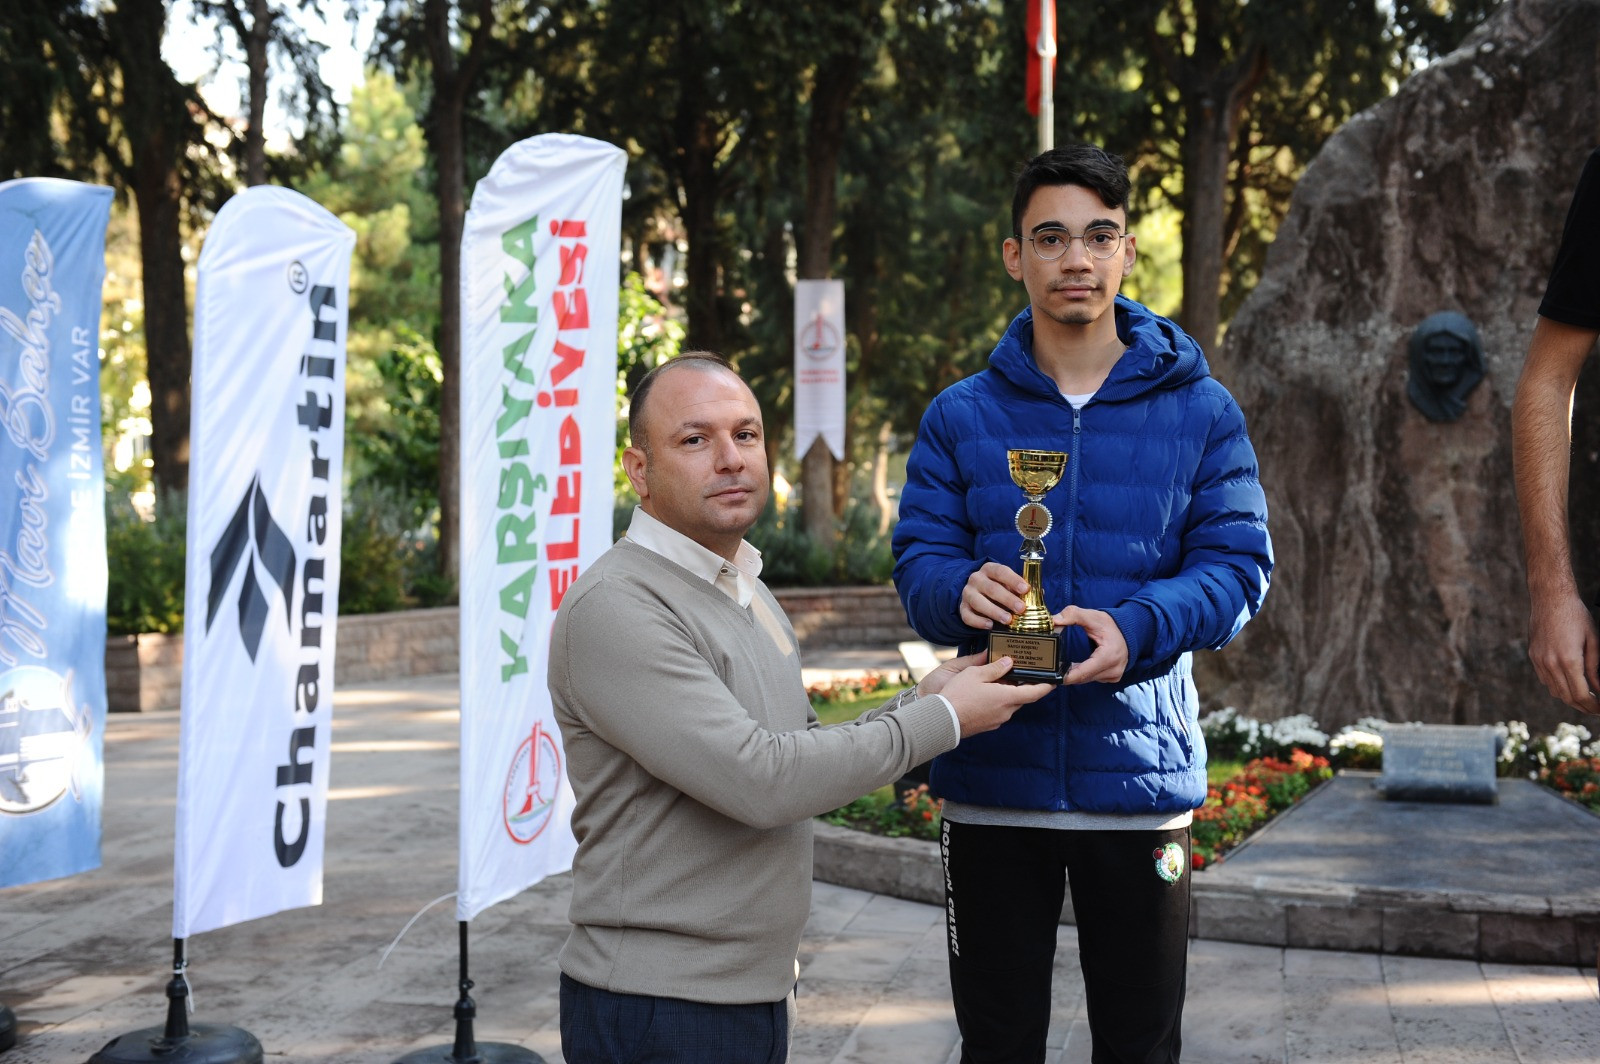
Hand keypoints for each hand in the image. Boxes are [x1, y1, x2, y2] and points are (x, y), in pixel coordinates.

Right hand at [924, 651, 1052, 737]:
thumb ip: (994, 668)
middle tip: (1021, 673)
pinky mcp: (988, 725)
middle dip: (1023, 686)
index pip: (1035, 693)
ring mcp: (997, 721)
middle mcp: (1006, 711)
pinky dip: (998, 702)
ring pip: (1009, 704)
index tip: (1055, 680)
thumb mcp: (975, 674)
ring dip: (1008, 694)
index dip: (1047, 686)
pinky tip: (986, 694)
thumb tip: (1009, 662)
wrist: (942, 720)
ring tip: (999, 681)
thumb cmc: (958, 695)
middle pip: (1022, 698)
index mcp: (1007, 698)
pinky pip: (999, 711)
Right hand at [960, 563, 1029, 629]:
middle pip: (991, 588)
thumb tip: (1037, 595)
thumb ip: (1018, 588)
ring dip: (994, 611)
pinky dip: (978, 622)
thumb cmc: (996, 587)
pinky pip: (968, 616)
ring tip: (1008, 620)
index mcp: (989, 569)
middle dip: (1007, 599)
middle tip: (1021, 608)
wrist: (974, 592)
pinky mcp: (962, 608)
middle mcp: (976, 579)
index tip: (1025, 589)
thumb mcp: (1006, 583)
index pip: (1001, 571)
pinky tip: (990, 625)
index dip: (1013, 580)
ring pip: (978, 602)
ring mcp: (968, 594)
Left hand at [1053, 606, 1128, 684]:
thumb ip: (1072, 615)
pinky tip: (1076, 667)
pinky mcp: (1113, 678)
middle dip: (1067, 674)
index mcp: (1109, 656)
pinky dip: (1084, 674)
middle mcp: (1114, 669)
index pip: (1083, 673)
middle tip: (1052, 668)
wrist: (1129, 630)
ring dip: (1075, 674)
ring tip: (1063, 666)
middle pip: (1083, 678)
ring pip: (1087, 680)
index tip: (1052, 674)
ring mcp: (1114, 675)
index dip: (1066, 676)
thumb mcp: (1091, 616)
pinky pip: (1093, 678)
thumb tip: (1054, 620)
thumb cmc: (1110, 624)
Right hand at [1527, 589, 1599, 714]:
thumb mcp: (1593, 640)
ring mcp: (1539, 660)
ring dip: (1569, 697)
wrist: (1550, 598)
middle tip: (1594, 709)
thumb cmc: (1575, 615)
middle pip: (1566, 697)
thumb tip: (1598, 688)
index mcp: (1568, 660)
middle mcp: (1550, 663)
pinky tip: (1567, 682)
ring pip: (1554, 691)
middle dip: (1582, 706)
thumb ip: (1595, 668)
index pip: (1580, 694)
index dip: (1592, 706)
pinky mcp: (1533, 656)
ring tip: (1583, 697)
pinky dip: (1557, 686)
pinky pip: (1545, 679)